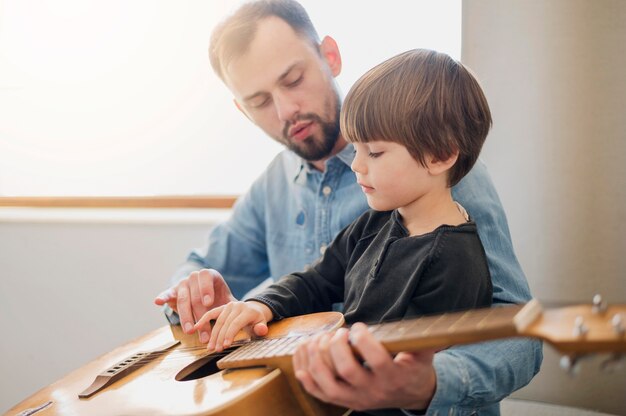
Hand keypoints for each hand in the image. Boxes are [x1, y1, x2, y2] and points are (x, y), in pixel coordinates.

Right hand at [154, 269, 235, 339]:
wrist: (204, 297)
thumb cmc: (218, 299)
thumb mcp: (227, 301)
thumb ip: (235, 307)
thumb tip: (251, 319)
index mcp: (209, 275)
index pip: (206, 277)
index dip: (207, 289)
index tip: (209, 303)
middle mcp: (194, 277)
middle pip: (195, 295)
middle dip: (200, 315)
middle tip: (204, 331)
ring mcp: (182, 284)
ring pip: (183, 300)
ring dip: (186, 317)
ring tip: (190, 331)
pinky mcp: (173, 291)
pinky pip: (167, 294)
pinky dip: (163, 297)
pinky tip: (158, 301)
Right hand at [194, 301, 271, 351]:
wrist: (254, 310)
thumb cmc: (257, 321)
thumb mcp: (262, 325)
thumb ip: (261, 328)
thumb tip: (262, 329)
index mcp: (247, 310)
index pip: (236, 323)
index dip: (230, 334)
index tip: (226, 346)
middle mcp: (237, 306)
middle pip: (226, 323)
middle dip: (220, 338)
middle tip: (216, 350)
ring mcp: (228, 306)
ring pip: (218, 321)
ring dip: (213, 335)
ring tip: (210, 347)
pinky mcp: (221, 307)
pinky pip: (211, 313)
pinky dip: (203, 320)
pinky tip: (196, 327)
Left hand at [293, 322, 436, 411]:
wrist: (411, 395)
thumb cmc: (414, 368)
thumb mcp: (423, 354)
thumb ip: (423, 342)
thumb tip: (430, 329)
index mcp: (393, 377)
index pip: (377, 359)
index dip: (364, 340)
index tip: (359, 326)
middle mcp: (373, 391)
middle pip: (348, 371)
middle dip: (337, 347)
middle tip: (338, 332)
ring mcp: (356, 399)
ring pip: (329, 385)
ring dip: (317, 359)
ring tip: (316, 340)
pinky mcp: (345, 402)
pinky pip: (319, 394)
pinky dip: (307, 378)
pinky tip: (303, 360)